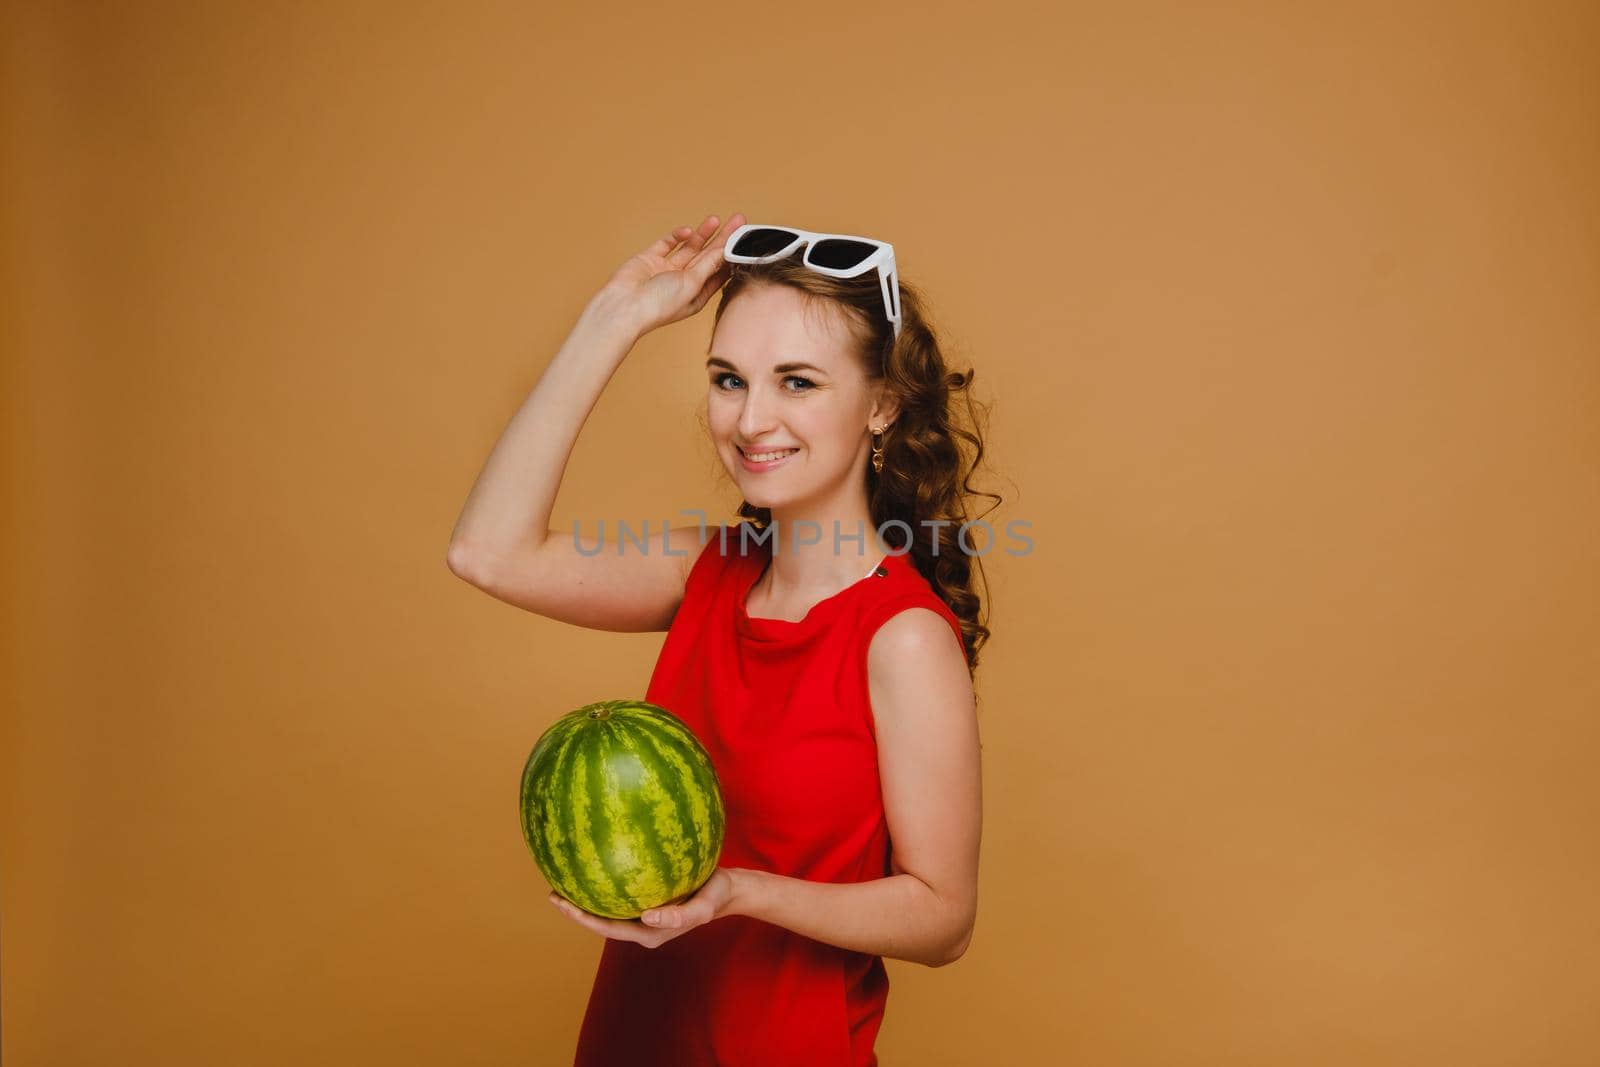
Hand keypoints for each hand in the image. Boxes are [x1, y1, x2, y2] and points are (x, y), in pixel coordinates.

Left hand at [547, 868, 736, 947]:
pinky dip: (605, 880)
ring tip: (564, 878)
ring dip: (587, 896)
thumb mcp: (703, 908)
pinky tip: (596, 861)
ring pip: (608, 906)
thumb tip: (649, 918)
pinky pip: (621, 890)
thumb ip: (680, 917)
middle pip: (601, 919)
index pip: (607, 928)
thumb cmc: (716, 897)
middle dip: (576, 908)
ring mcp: (644, 913)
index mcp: (648, 932)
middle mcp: (641, 925)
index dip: (582, 918)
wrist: (729, 889)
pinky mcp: (648, 898)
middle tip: (552, 892)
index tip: (561, 904)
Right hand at [588, 212, 745, 337]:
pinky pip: (667, 244)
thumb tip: (725, 251)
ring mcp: (667, 269)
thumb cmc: (659, 305)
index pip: (720, 272)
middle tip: (738, 221)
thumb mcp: (692, 284)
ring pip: (690, 248)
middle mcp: (684, 281)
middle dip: (723, 239)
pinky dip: (677, 236)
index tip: (745, 240)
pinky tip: (688, 231)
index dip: (732, 255)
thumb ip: (708, 265)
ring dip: (703, 234)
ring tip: (716, 219)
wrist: (624, 306)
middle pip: (708, 257)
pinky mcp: (651, 259)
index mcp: (697, 294)